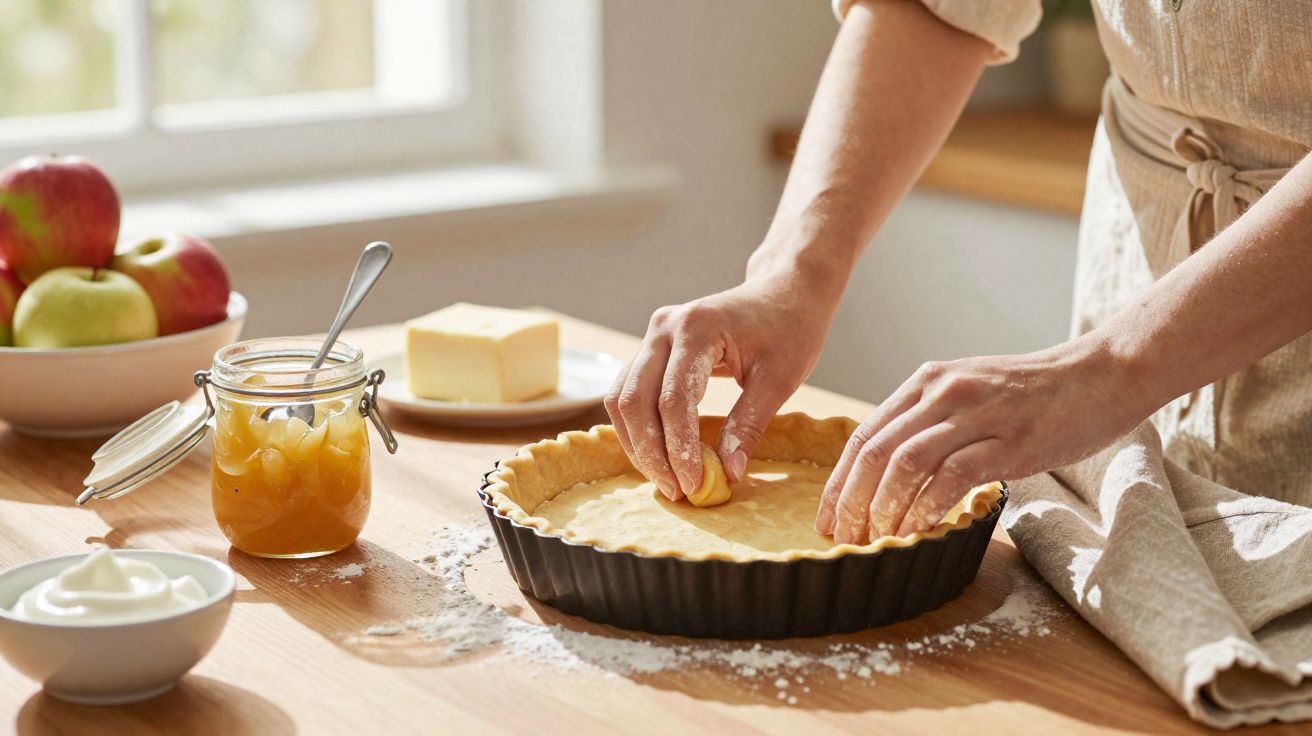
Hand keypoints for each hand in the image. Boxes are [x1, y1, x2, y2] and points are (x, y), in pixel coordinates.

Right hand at [605, 264, 839, 500]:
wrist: (784, 292)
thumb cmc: (789, 329)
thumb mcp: (779, 380)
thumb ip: (748, 425)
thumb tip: (727, 474)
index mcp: (697, 328)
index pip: (673, 400)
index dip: (679, 448)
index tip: (695, 484)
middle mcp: (664, 327)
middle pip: (634, 401)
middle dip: (651, 453)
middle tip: (678, 490)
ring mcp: (653, 335)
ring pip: (622, 399)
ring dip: (639, 444)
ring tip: (668, 480)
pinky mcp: (652, 348)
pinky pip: (629, 393)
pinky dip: (639, 428)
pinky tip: (660, 456)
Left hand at [815, 336, 1146, 542]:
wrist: (1102, 374)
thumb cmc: (1037, 393)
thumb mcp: (970, 394)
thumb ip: (931, 423)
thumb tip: (893, 473)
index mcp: (926, 382)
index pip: (864, 435)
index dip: (840, 482)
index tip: (828, 519)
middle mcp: (942, 393)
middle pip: (875, 452)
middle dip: (852, 502)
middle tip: (845, 539)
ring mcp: (975, 415)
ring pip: (905, 464)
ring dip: (884, 509)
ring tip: (877, 541)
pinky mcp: (1009, 440)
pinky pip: (952, 476)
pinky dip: (928, 507)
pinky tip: (919, 531)